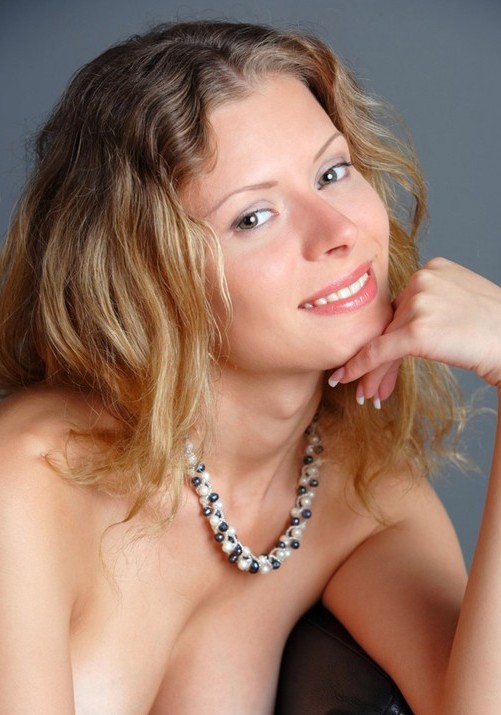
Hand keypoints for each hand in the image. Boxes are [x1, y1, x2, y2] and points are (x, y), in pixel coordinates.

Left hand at [329, 257, 500, 401]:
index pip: (401, 306)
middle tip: (368, 386)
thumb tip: (400, 329)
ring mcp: (419, 303)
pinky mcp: (417, 329)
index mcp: (432, 268)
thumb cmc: (495, 329)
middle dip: (379, 359)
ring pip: (384, 341)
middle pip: (391, 324)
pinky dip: (361, 367)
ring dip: (374, 372)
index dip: (389, 337)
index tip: (377, 358)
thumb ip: (432, 304)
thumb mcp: (462, 302)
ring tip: (366, 395)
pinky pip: (380, 350)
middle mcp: (422, 279)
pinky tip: (346, 380)